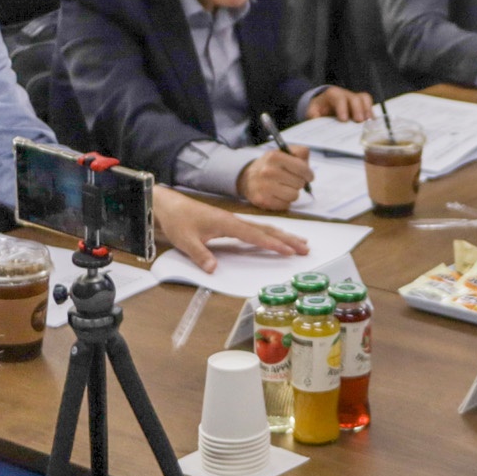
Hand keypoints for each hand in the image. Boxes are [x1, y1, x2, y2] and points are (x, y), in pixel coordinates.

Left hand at [156, 189, 307, 268]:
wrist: (170, 206)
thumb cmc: (179, 221)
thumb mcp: (186, 241)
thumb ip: (200, 255)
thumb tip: (213, 269)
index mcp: (227, 223)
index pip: (255, 235)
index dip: (273, 244)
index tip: (289, 250)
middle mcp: (235, 220)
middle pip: (267, 230)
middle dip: (288, 239)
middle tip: (306, 248)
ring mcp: (234, 221)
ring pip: (265, 228)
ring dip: (284, 235)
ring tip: (301, 242)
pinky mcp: (231, 223)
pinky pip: (257, 229)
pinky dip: (272, 233)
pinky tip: (279, 237)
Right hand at [235, 146, 316, 210]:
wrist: (248, 178)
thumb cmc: (272, 165)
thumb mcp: (283, 153)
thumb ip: (299, 152)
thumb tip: (306, 164)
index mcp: (274, 157)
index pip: (302, 169)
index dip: (308, 174)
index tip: (308, 176)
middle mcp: (267, 171)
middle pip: (300, 183)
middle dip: (299, 183)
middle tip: (292, 181)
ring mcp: (264, 187)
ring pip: (294, 195)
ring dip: (292, 193)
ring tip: (284, 187)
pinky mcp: (262, 200)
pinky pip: (286, 205)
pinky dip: (285, 201)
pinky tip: (278, 195)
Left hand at [301, 86, 373, 124]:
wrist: (324, 103)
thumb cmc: (319, 107)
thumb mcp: (312, 111)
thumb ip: (313, 116)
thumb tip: (316, 122)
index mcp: (332, 95)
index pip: (339, 99)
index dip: (342, 108)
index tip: (344, 120)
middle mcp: (345, 94)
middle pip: (355, 98)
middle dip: (358, 109)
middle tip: (359, 121)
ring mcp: (354, 97)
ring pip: (364, 98)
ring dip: (367, 110)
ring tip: (368, 122)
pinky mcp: (360, 103)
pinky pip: (368, 103)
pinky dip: (371, 111)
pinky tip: (371, 122)